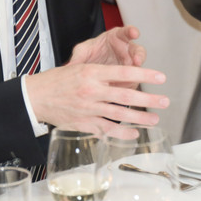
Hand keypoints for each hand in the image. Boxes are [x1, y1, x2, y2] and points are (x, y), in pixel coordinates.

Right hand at [25, 26, 168, 133]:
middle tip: (165, 100)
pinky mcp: (84, 123)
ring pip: (119, 114)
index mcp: (92, 72)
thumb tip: (125, 75)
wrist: (36, 97)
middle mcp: (92, 90)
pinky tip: (134, 133)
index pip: (124, 72)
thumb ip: (101, 72)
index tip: (161, 77)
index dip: (145, 74)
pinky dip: (121, 132)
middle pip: (126, 95)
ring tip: (155, 118)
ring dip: (140, 118)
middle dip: (148, 98)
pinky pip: (106, 129)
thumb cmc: (58, 80)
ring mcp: (88, 109)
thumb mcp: (79, 67)